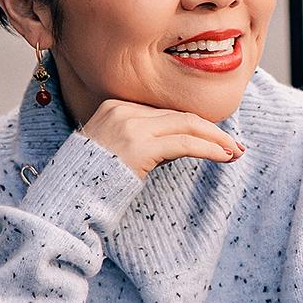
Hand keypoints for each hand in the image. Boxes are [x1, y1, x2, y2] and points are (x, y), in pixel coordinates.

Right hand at [77, 98, 245, 176]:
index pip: (166, 113)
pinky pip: (184, 143)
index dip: (195, 125)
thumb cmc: (91, 180)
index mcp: (116, 106)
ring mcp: (130, 126)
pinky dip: (209, 149)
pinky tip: (223, 157)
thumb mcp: (114, 150)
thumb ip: (142, 139)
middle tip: (236, 146)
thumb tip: (180, 144)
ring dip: (217, 139)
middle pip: (179, 115)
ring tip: (235, 152)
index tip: (216, 137)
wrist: (67, 197)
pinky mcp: (139, 146)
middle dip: (213, 130)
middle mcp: (123, 110)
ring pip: (187, 125)